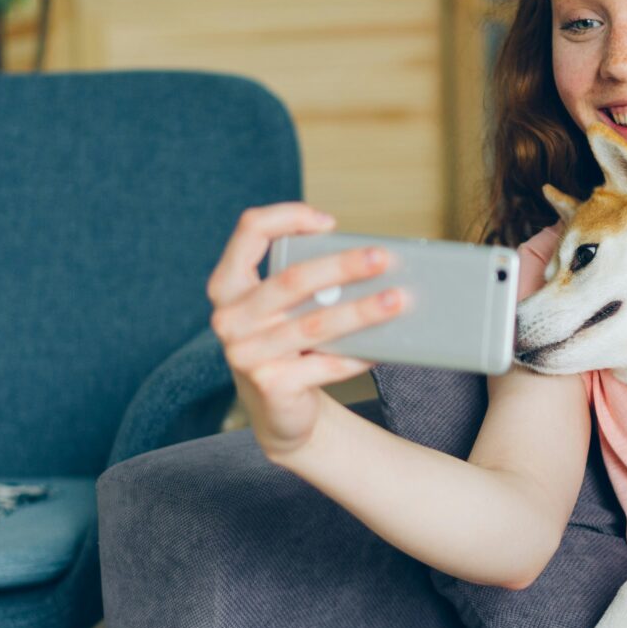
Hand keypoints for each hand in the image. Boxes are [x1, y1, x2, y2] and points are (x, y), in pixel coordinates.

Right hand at [206, 202, 403, 460]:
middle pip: (292, 280)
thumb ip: (306, 281)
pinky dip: (360, 355)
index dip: (287, 218)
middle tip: (382, 258)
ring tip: (397, 300)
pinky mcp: (271, 385)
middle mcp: (230, 318)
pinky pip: (326, 365)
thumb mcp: (284, 307)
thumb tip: (371, 261)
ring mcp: (246, 354)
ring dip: (361, 311)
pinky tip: (386, 347)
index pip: (249, 232)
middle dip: (342, 266)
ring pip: (315, 324)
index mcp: (229, 285)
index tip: (329, 222)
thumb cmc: (288, 343)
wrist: (278, 409)